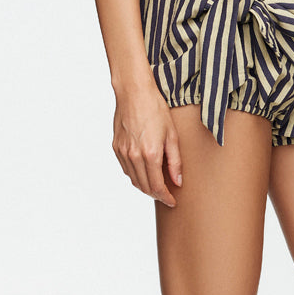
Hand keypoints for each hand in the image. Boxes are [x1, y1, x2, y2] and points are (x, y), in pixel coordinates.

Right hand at [112, 83, 182, 205]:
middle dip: (156, 194)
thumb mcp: (172, 135)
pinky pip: (126, 169)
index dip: (165, 197)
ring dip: (145, 187)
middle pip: (144, 187)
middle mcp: (133, 156)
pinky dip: (135, 175)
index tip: (172, 201)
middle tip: (167, 196)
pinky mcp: (116, 147)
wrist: (134, 93)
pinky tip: (144, 172)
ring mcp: (122, 152)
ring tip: (157, 186)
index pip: (156, 186)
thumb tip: (178, 181)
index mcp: (150, 154)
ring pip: (133, 180)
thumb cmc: (156, 110)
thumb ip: (175, 161)